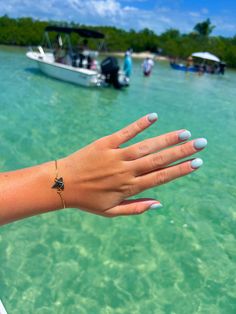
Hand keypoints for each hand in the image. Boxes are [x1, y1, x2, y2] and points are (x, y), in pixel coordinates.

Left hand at [60, 113, 206, 216]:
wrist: (62, 184)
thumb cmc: (87, 200)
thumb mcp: (111, 212)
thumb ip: (136, 208)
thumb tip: (160, 204)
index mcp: (129, 187)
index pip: (161, 177)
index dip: (180, 170)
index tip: (196, 163)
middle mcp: (126, 170)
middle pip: (158, 160)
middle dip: (181, 151)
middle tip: (200, 143)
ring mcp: (116, 155)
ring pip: (146, 146)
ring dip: (167, 139)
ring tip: (184, 133)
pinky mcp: (105, 143)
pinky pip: (125, 133)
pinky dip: (139, 125)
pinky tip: (154, 117)